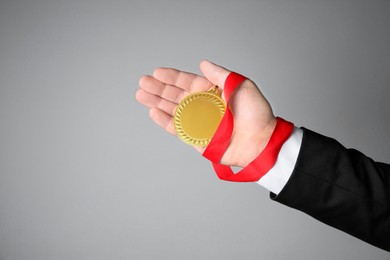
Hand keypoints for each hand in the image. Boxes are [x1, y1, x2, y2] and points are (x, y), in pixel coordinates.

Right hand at [136, 60, 275, 166]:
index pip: (188, 82)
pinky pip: (178, 129)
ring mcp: (199, 123)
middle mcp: (204, 106)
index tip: (157, 71)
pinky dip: (165, 121)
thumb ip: (220, 75)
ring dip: (157, 102)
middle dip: (159, 88)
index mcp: (213, 92)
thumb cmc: (256, 114)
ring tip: (140, 94)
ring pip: (173, 110)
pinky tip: (153, 111)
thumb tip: (203, 63)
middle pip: (176, 95)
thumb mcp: (242, 86)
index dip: (173, 77)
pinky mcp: (197, 139)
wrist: (262, 142)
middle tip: (142, 82)